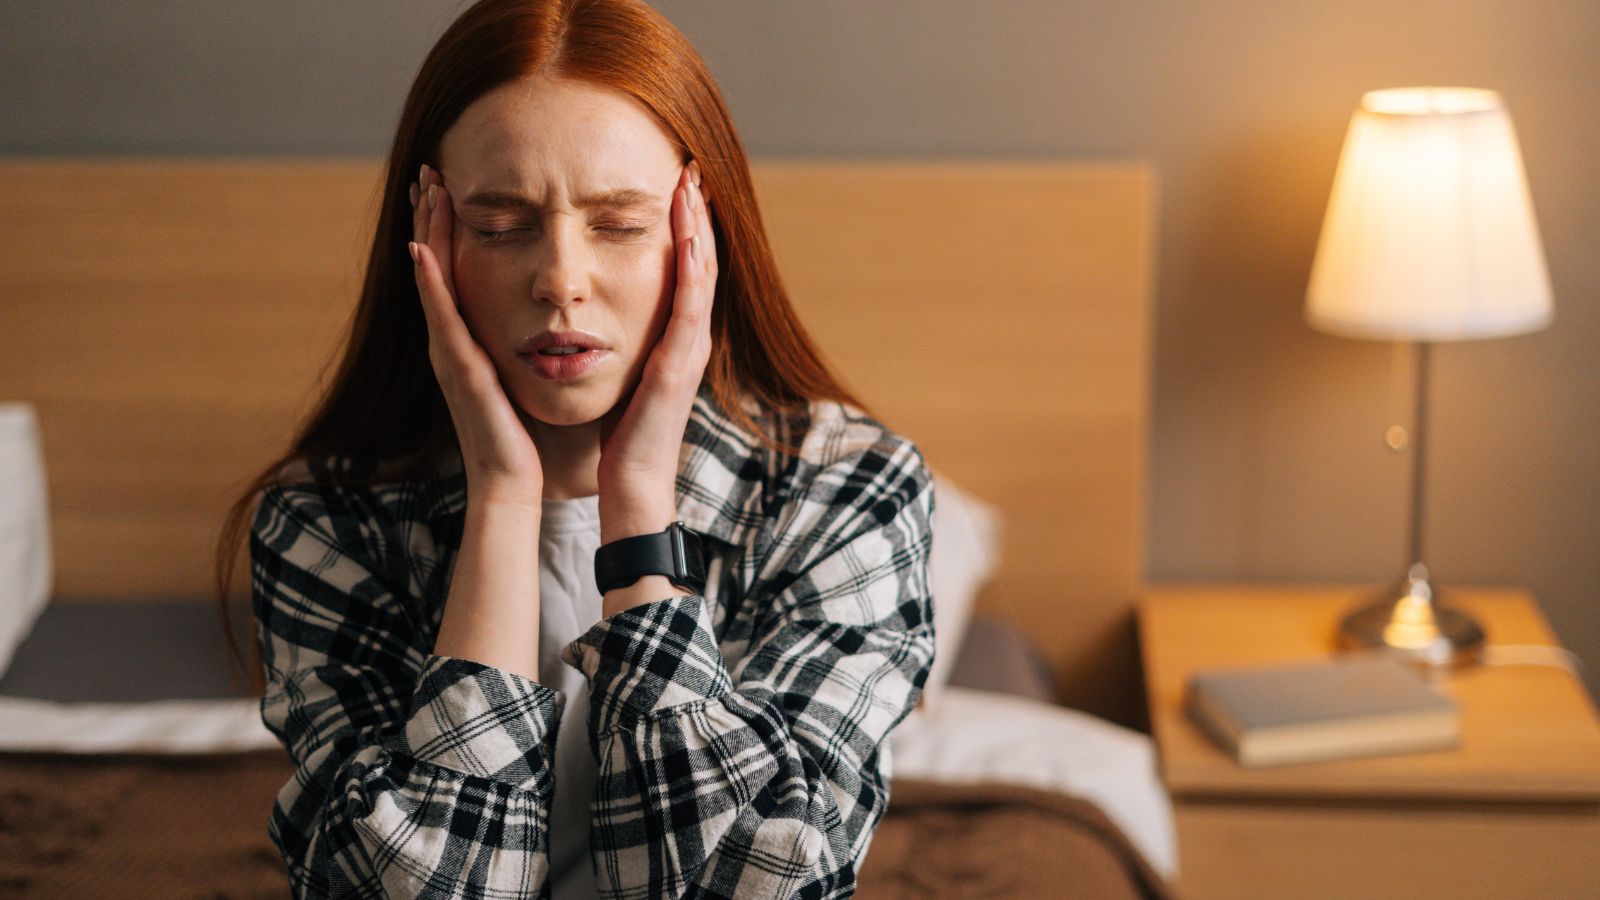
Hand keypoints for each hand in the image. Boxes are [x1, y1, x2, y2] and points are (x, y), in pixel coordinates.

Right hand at [410, 163, 543, 507]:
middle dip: (432, 218)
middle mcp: (451, 341)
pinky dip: (430, 282)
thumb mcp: (523, 374)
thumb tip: (547, 317)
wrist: (515, 481)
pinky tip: (423, 249)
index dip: (450, 230)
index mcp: (468, 340)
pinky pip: (442, 317)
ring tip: (427, 190)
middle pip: (435, 266)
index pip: (455, 271)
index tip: (451, 187)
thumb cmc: (526, 434)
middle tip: (430, 172)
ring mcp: (449, 353)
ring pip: (432, 280)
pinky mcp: (459, 369)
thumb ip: (525, 343)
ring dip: (428, 233)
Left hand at [595, 160, 716, 511]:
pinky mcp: (679, 365)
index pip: (686, 268)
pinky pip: (691, 305)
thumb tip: (603, 314)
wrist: (629, 485)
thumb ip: (623, 342)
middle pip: (702, 260)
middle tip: (690, 167)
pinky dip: (693, 267)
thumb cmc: (619, 436)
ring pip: (703, 273)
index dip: (684, 225)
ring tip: (691, 184)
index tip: (675, 183)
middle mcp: (690, 338)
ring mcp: (690, 350)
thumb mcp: (623, 375)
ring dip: (698, 226)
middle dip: (696, 212)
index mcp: (675, 338)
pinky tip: (688, 235)